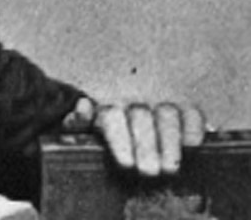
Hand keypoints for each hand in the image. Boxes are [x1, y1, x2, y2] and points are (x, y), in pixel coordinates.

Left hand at [62, 97, 205, 175]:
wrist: (127, 129)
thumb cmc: (104, 136)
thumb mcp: (85, 131)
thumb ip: (78, 122)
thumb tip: (83, 108)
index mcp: (107, 107)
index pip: (111, 115)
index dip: (120, 139)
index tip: (126, 163)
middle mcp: (134, 101)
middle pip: (141, 116)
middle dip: (146, 146)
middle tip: (149, 172)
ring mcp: (160, 103)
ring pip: (167, 113)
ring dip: (170, 142)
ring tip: (169, 168)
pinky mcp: (185, 110)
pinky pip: (192, 113)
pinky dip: (193, 128)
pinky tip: (191, 147)